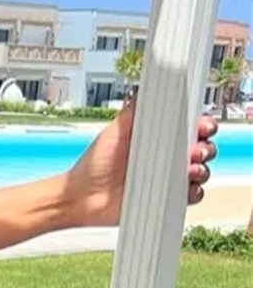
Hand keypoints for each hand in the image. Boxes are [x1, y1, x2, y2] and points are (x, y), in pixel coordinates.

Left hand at [64, 97, 218, 226]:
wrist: (82, 197)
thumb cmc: (94, 164)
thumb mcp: (114, 132)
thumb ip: (133, 112)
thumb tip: (147, 88)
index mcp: (158, 137)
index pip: (189, 128)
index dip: (201, 125)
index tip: (202, 126)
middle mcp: (166, 157)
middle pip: (201, 148)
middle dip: (205, 147)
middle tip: (195, 150)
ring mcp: (168, 179)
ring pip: (200, 171)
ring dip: (202, 169)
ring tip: (189, 170)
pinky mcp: (167, 199)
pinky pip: (191, 196)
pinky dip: (194, 192)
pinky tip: (186, 189)